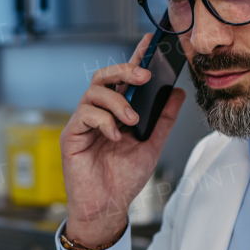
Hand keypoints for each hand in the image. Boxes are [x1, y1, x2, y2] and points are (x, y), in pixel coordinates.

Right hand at [60, 33, 185, 247]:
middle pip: (104, 76)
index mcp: (117, 111)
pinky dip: (104, 121)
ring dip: (117, 101)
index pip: (125, 79)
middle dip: (124, 70)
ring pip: (93, 91)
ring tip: (132, 119)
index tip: (150, 41)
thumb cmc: (124, 178)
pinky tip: (115, 136)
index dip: (135, 57)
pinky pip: (85, 114)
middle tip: (144, 74)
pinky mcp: (71, 135)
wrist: (107, 207)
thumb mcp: (151, 146)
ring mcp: (83, 122)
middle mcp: (99, 112)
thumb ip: (162, 120)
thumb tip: (177, 93)